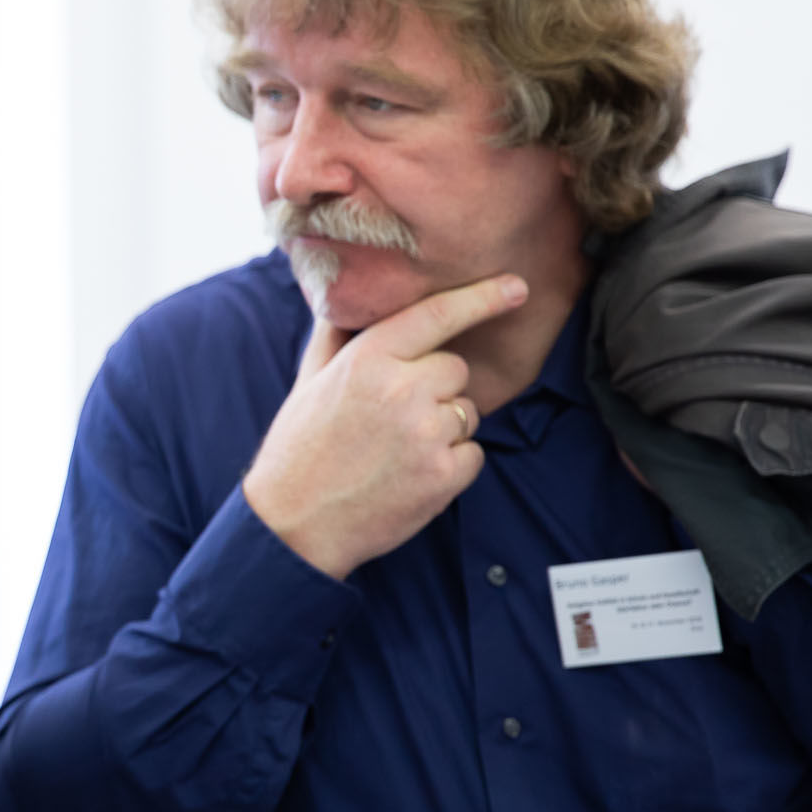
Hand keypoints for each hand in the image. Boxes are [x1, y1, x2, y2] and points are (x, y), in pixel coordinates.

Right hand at [242, 274, 528, 578]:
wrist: (295, 524)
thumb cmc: (301, 448)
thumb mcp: (309, 380)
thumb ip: (337, 334)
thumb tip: (348, 291)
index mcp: (367, 359)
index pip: (438, 314)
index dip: (482, 297)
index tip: (516, 287)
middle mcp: (401, 389)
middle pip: (455, 369)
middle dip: (436, 388)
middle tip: (394, 417)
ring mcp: (426, 434)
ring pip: (466, 412)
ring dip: (443, 428)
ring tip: (396, 451)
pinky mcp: (443, 476)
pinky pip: (472, 454)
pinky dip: (451, 465)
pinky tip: (410, 475)